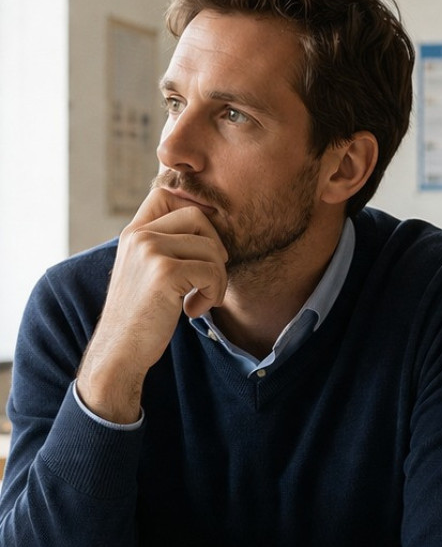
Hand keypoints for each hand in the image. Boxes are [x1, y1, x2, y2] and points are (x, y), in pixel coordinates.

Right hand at [77, 187, 227, 422]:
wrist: (120, 351)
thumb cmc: (142, 315)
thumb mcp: (146, 272)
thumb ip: (166, 247)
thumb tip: (209, 223)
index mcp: (133, 233)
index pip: (167, 195)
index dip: (195, 216)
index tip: (201, 250)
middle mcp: (139, 235)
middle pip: (199, 217)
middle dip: (215, 251)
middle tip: (207, 280)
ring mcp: (150, 250)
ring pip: (212, 248)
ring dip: (217, 279)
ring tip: (200, 300)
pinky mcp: (165, 271)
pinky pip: (213, 272)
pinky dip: (213, 294)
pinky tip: (194, 310)